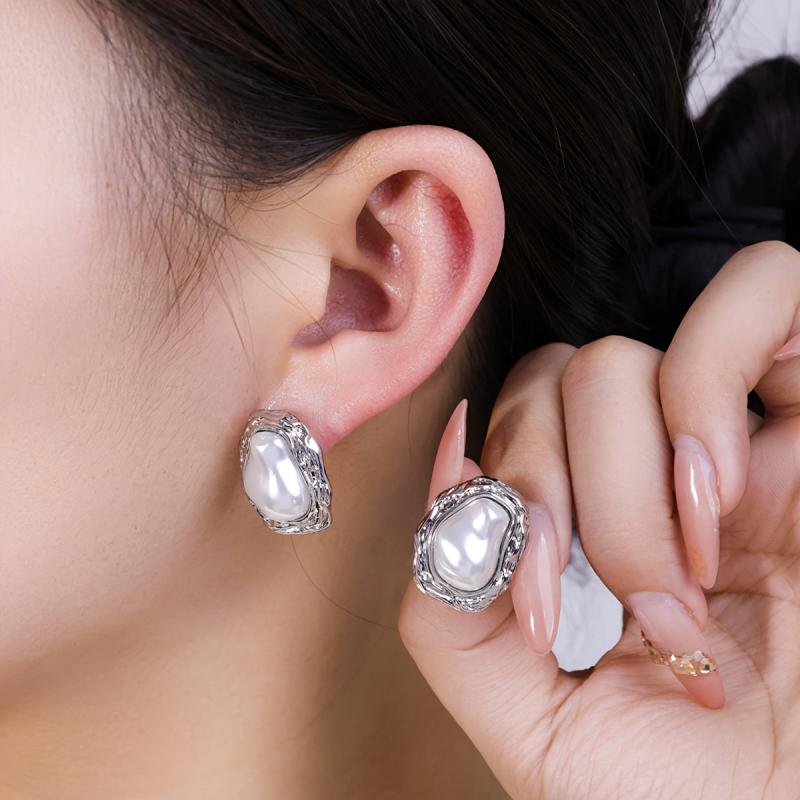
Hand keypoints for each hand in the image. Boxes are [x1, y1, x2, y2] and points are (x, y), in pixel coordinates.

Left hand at [398, 241, 799, 798]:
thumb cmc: (685, 795)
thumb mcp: (530, 718)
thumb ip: (451, 608)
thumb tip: (450, 467)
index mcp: (587, 524)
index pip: (504, 425)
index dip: (494, 490)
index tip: (534, 599)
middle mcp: (652, 470)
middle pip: (545, 385)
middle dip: (553, 495)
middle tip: (615, 612)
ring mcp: (732, 439)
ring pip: (617, 360)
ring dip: (622, 472)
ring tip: (683, 569)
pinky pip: (762, 290)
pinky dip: (704, 384)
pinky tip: (719, 492)